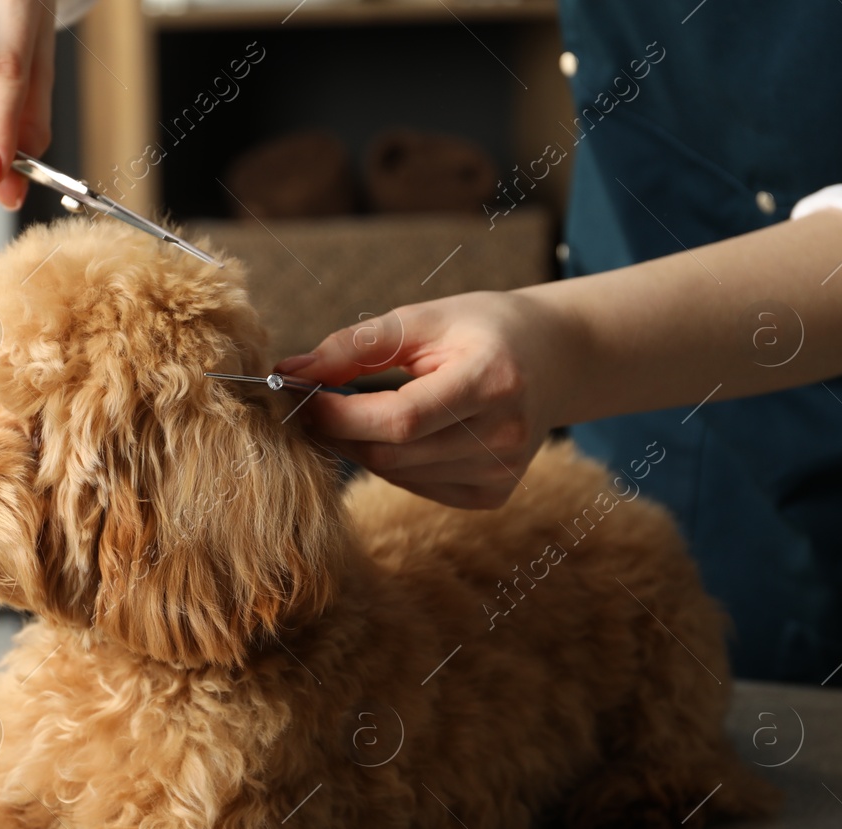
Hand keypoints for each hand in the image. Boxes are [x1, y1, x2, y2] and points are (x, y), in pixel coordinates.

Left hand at [276, 290, 583, 508]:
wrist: (553, 360)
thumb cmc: (482, 330)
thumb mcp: (423, 320)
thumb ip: (354, 346)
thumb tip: (289, 372)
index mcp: (491, 380)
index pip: (401, 418)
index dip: (341, 416)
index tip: (304, 397)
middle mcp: (504, 436)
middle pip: (393, 454)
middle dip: (341, 433)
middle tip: (316, 406)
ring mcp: (501, 473)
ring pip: (398, 476)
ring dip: (363, 448)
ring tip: (360, 413)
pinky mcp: (492, 495)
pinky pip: (417, 487)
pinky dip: (394, 463)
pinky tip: (405, 434)